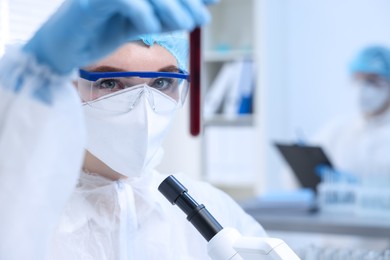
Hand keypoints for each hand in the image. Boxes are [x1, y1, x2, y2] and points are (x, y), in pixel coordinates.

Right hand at [23, 0, 217, 74]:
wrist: (65, 49)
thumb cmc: (102, 32)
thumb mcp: (143, 22)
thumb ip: (169, 14)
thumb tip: (201, 8)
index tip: (211, 3)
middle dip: (185, 0)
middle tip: (202, 20)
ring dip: (170, 7)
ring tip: (186, 25)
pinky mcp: (89, 1)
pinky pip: (122, 1)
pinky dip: (142, 13)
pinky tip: (152, 28)